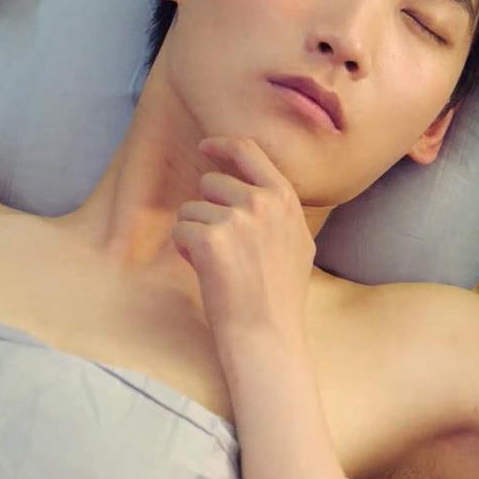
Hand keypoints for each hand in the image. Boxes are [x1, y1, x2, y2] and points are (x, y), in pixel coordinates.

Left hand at [174, 137, 315, 341]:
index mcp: (285, 199)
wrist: (267, 333)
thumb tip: (258, 189)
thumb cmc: (280, 296)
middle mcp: (262, 202)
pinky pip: (180, 231)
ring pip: (192, 209)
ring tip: (220, 265)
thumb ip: (279, 211)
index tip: (205, 146)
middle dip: (206, 211)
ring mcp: (237, 219)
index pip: (249, 151)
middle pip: (211, 183)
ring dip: (196, 234)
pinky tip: (208, 273)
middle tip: (224, 248)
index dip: (222, 145)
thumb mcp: (298, 243)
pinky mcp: (210, 239)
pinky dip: (186, 251)